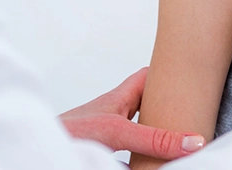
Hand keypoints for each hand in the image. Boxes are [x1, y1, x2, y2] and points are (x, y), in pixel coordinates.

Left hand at [59, 67, 205, 160]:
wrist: (40, 150)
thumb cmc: (68, 132)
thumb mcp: (118, 131)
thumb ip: (153, 137)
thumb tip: (192, 140)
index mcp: (118, 98)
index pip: (147, 76)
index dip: (167, 72)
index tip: (190, 72)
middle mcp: (114, 114)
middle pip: (145, 104)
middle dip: (165, 106)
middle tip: (190, 109)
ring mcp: (108, 135)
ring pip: (137, 132)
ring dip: (153, 137)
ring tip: (177, 141)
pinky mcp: (102, 153)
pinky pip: (127, 155)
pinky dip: (140, 161)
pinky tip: (147, 167)